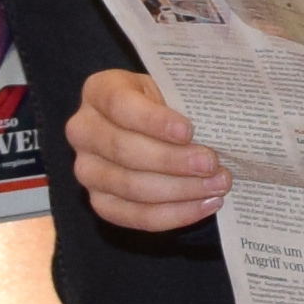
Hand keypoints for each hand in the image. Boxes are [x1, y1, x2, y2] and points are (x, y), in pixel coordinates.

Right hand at [65, 66, 231, 232]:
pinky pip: (134, 216)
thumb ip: (183, 103)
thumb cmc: (163, 104)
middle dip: (173, 161)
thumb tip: (220, 126)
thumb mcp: (170, 88)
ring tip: (217, 186)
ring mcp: (86, 169)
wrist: (146, 126)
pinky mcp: (99, 201)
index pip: (120, 105)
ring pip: (130, 187)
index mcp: (99, 91)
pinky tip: (204, 205)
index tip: (188, 131)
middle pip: (124, 150)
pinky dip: (173, 214)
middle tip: (212, 164)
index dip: (154, 121)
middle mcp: (83, 130)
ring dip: (180, 190)